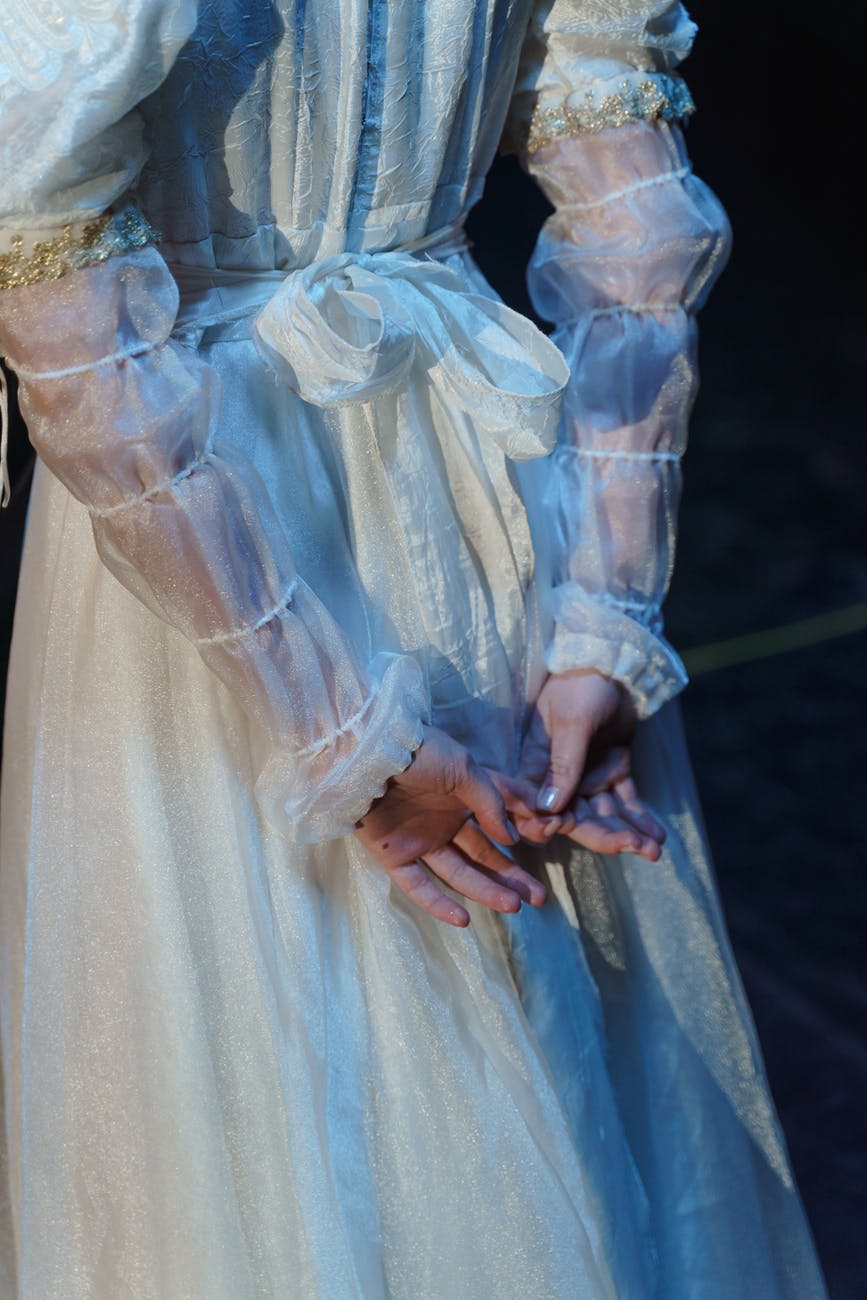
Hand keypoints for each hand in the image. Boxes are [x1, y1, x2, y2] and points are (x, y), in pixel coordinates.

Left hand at [354, 724, 547, 927]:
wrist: (366, 752)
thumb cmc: (418, 752)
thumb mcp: (465, 768)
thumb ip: (491, 803)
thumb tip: (512, 838)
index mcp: (462, 797)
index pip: (500, 821)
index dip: (524, 834)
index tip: (547, 843)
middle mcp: (443, 822)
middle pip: (483, 855)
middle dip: (512, 876)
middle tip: (540, 897)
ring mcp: (419, 841)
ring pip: (458, 873)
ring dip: (486, 890)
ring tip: (515, 906)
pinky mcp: (393, 856)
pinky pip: (418, 886)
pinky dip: (439, 904)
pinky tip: (464, 920)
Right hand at [517, 669, 665, 859]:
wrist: (613, 663)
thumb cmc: (582, 685)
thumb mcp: (572, 722)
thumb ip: (563, 765)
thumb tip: (548, 809)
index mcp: (537, 767)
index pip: (539, 808)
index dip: (552, 826)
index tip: (568, 832)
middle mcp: (560, 779)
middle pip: (578, 819)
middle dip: (605, 837)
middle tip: (634, 848)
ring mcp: (589, 777)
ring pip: (605, 815)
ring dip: (627, 833)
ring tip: (654, 850)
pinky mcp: (614, 771)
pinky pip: (626, 802)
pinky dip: (640, 819)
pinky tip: (658, 836)